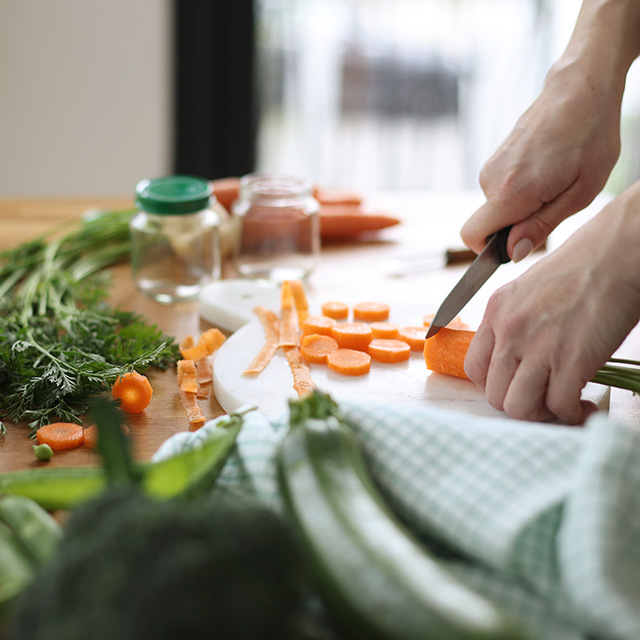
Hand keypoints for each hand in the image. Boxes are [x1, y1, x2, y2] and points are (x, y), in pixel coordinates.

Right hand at [461, 61, 621, 259]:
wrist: (580, 88)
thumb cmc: (589, 136)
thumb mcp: (579, 193)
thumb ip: (540, 227)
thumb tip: (512, 252)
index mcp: (509, 192)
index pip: (472, 236)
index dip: (489, 250)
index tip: (516, 245)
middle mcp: (490, 180)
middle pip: (488, 224)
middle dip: (517, 225)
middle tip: (555, 201)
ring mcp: (491, 167)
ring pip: (497, 207)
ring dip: (523, 205)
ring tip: (555, 180)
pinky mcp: (496, 159)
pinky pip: (501, 189)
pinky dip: (521, 189)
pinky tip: (547, 169)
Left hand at [464, 188, 639, 423]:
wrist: (617, 252)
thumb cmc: (583, 266)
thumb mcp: (530, 290)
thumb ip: (516, 322)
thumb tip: (519, 357)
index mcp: (496, 312)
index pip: (474, 368)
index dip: (495, 385)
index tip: (517, 386)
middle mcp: (509, 330)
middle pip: (494, 394)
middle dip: (520, 405)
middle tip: (543, 402)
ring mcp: (537, 346)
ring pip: (519, 408)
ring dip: (542, 415)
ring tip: (562, 407)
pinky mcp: (571, 360)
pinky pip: (558, 407)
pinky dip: (571, 414)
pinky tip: (584, 406)